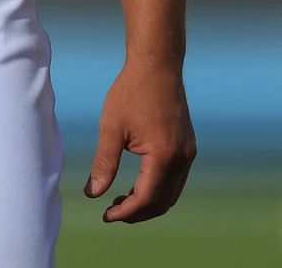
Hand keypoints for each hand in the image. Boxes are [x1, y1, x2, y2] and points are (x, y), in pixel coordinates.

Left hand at [85, 59, 196, 222]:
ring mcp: (188, 153)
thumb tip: (92, 193)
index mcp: (164, 156)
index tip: (106, 216)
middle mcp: (182, 159)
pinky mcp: (188, 147)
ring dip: (148, 202)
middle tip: (112, 212)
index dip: (126, 212)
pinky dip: (157, 188)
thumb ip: (104, 163)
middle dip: (138, 212)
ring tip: (120, 201)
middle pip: (162, 201)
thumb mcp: (111, 128)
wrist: (157, 67)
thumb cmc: (131, 93)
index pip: (146, 198)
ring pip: (171, 193)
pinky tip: (136, 185)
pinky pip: (175, 179)